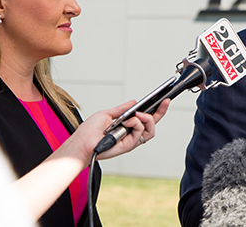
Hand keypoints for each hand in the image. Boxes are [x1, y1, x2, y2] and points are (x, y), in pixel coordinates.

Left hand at [15, 98, 168, 219]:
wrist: (82, 143)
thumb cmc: (89, 131)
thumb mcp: (107, 114)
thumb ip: (122, 109)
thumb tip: (134, 103)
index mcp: (126, 125)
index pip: (145, 118)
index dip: (156, 110)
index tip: (163, 100)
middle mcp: (131, 133)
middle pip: (152, 124)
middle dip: (160, 112)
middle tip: (164, 102)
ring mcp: (131, 139)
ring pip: (150, 129)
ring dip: (147, 118)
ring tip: (138, 114)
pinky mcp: (129, 145)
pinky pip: (140, 132)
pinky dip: (136, 123)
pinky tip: (128, 120)